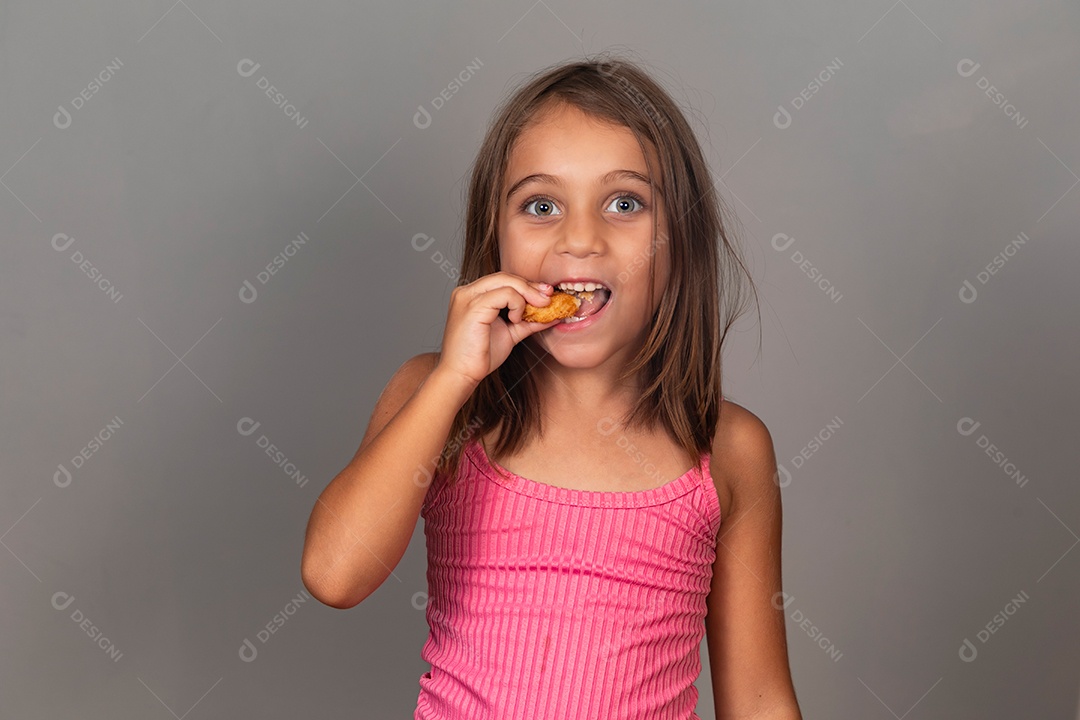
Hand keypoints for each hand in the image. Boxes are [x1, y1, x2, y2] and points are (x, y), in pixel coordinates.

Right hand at [434, 272, 560, 388]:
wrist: (461, 374)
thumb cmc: (480, 356)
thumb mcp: (509, 333)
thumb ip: (526, 321)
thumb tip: (550, 314)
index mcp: (472, 295)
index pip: (503, 280)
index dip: (526, 286)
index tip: (546, 296)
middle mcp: (467, 292)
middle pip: (506, 277)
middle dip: (531, 286)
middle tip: (549, 299)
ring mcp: (468, 297)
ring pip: (506, 281)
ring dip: (528, 294)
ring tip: (537, 310)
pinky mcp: (473, 306)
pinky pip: (504, 294)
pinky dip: (517, 304)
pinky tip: (516, 319)